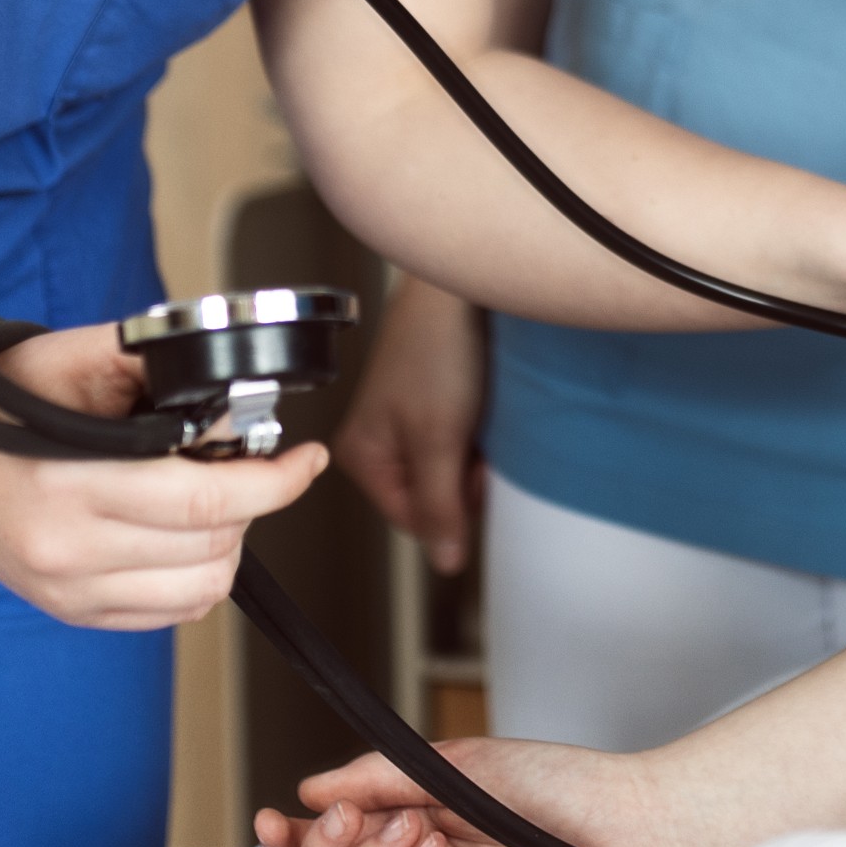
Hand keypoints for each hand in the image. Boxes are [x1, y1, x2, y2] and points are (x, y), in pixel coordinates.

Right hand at [0, 322, 326, 629]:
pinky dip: (194, 577)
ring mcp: (66, 590)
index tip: (306, 460)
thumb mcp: (76, 357)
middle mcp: (66, 550)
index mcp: (70, 483)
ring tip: (211, 501)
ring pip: (200, 590)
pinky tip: (181, 535)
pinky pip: (167, 613)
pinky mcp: (67, 610)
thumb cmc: (3, 396)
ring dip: (227, 543)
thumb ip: (156, 366)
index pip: (206, 502)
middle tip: (248, 467)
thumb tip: (234, 394)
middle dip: (252, 503)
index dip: (275, 482)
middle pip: (212, 546)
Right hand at [255, 738, 708, 846]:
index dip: (298, 841)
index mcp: (418, 824)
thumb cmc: (565, 788)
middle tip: (352, 820)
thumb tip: (315, 790)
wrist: (631, 827)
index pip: (338, 845)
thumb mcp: (464, 765)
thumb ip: (386, 777)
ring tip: (415, 830)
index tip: (273, 822)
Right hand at [338, 274, 486, 573]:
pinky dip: (479, 431)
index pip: (414, 520)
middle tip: (475, 442)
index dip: (451, 507)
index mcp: (362, 455)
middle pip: (433, 495)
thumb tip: (446, 561)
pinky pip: (461, 439)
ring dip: (474, 454)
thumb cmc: (437, 348)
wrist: (461, 285)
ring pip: (451, 468)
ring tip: (479, 418)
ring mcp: (408, 420)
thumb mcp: (438, 439)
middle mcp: (380, 441)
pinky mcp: (435, 400)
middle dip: (462, 479)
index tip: (470, 476)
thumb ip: (440, 505)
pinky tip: (483, 407)